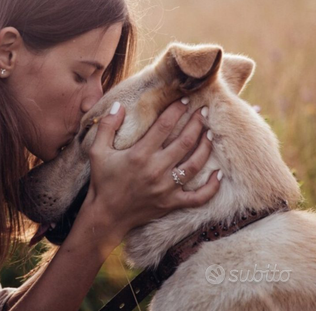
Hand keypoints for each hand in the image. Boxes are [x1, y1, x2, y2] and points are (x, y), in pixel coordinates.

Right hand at [83, 99, 220, 243]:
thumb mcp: (97, 151)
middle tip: (204, 111)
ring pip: (195, 164)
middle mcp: (156, 170)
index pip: (164, 126)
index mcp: (139, 154)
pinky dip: (212, 186)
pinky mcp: (172, 203)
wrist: (106, 214)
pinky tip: (219, 173)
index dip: (177, 110)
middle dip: (197, 123)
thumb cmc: (102, 180)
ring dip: (205, 146)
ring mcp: (166, 188)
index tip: (185, 100)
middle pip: (185, 142)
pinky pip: (199, 197)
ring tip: (210, 132)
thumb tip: (118, 105)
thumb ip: (107, 126)